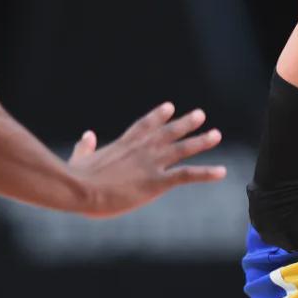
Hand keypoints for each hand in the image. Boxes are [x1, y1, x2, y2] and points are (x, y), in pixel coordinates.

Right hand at [67, 102, 225, 216]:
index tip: (170, 107)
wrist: (81, 190)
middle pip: (169, 132)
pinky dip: (207, 173)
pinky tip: (222, 171)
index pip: (145, 125)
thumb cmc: (75, 179)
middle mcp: (142, 149)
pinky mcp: (158, 182)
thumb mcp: (80, 158)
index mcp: (124, 144)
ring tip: (216, 134)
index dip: (158, 116)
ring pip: (183, 148)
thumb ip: (85, 146)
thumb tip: (87, 135)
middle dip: (186, 123)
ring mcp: (151, 164)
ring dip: (201, 141)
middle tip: (201, 115)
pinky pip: (188, 175)